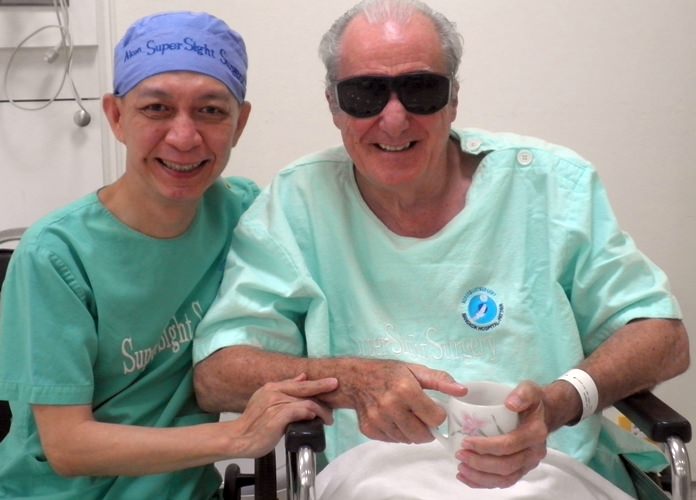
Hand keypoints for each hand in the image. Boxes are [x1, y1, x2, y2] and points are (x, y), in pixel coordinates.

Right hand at [231, 374, 336, 457]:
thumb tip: (302, 377)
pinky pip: (300, 411)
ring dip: (321, 410)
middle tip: (335, 386)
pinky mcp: (277, 417)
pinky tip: (316, 420)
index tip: (330, 383)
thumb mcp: (266, 400)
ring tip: (328, 418)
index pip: (299, 382)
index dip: (316, 383)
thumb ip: (284, 389)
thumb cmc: (253, 424)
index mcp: (272, 387)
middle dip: (323, 386)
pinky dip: (310, 414)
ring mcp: (275, 404)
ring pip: (306, 402)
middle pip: (304, 388)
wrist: (238, 438)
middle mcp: (274, 392)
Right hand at [338, 359, 466, 443]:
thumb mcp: (416, 370)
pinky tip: (393, 419)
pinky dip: (398, 434)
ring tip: (406, 416)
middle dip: (427, 428)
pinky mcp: (369, 430)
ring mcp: (378, 420)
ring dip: (412, 432)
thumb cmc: (388, 373)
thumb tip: (463, 391)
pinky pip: (393, 440)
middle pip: (423, 435)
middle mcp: (391, 407)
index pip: (436, 418)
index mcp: (406, 390)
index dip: (438, 414)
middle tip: (422, 416)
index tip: (433, 408)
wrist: (355, 379)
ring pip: (408, 440)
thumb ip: (441, 380)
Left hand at [454, 380, 548, 487]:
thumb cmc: (531, 401)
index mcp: (535, 433)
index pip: (509, 445)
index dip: (486, 446)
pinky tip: (467, 477)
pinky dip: (484, 483)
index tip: (466, 441)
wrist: (542, 414)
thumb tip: (510, 404)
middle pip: (506, 466)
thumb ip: (522, 394)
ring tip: (460, 468)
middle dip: (480, 463)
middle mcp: (534, 452)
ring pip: (505, 479)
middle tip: (460, 454)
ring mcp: (528, 464)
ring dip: (480, 477)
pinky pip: (504, 482)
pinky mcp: (521, 470)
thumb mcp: (529, 389)